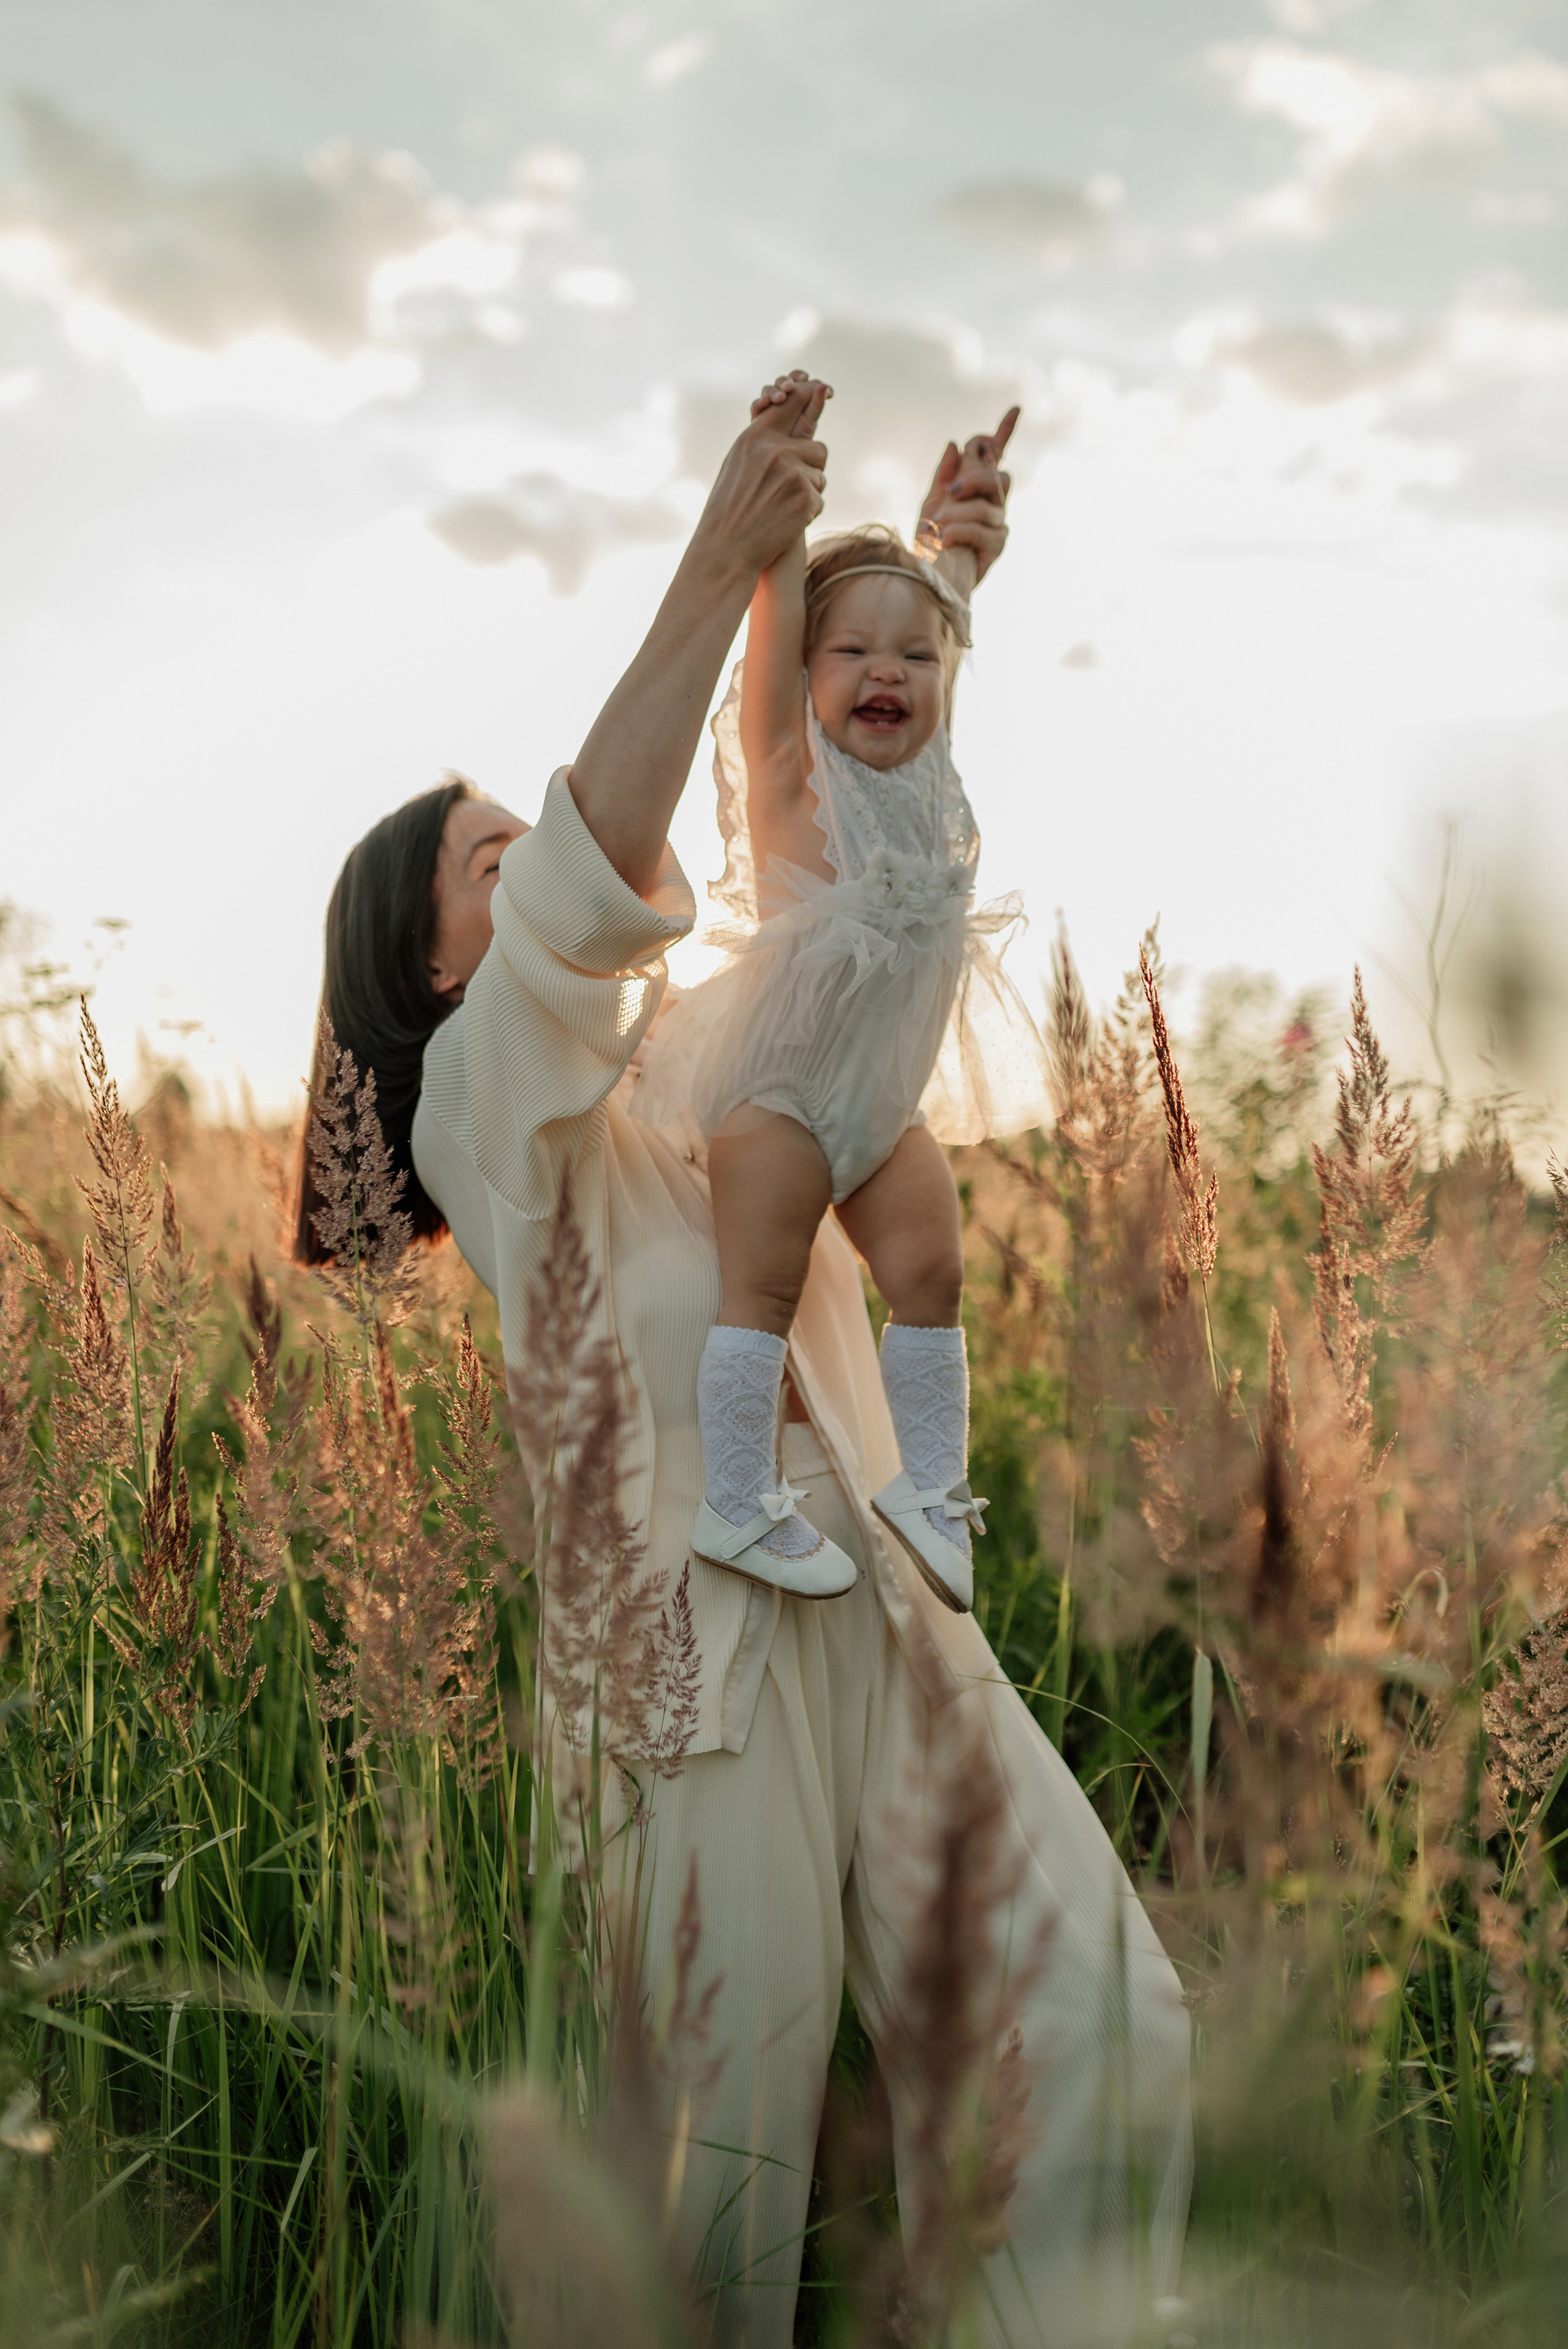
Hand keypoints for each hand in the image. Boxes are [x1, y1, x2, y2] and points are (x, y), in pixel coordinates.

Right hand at [693, 375, 831, 580]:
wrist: (726, 549)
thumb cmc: (728, 509)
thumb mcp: (738, 465)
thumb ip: (762, 444)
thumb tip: (785, 427)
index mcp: (755, 437)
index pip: (791, 405)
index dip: (809, 400)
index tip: (822, 393)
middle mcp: (775, 450)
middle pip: (816, 447)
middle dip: (811, 466)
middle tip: (794, 486)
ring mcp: (792, 472)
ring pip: (820, 474)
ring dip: (809, 490)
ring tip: (783, 507)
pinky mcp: (806, 497)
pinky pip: (819, 498)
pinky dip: (808, 511)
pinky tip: (787, 520)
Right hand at [751, 368, 833, 431]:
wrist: (785, 459)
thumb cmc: (800, 438)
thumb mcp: (810, 420)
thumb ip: (817, 403)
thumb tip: (825, 387)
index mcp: (795, 395)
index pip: (795, 379)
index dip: (799, 376)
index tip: (804, 378)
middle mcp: (781, 398)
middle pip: (781, 382)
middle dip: (785, 382)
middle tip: (790, 388)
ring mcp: (768, 406)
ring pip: (768, 391)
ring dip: (773, 392)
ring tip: (780, 399)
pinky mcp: (757, 417)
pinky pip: (756, 406)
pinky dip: (760, 403)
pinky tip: (765, 403)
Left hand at [917, 405, 1018, 583]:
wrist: (930, 575)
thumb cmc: (931, 539)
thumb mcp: (932, 502)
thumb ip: (944, 474)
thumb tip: (954, 443)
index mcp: (978, 487)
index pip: (995, 455)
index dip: (1005, 432)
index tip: (1015, 410)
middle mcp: (993, 503)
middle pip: (998, 477)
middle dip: (975, 479)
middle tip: (951, 492)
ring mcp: (998, 524)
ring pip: (983, 507)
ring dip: (955, 516)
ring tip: (937, 529)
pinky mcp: (997, 546)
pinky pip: (981, 530)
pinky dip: (959, 532)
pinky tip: (945, 539)